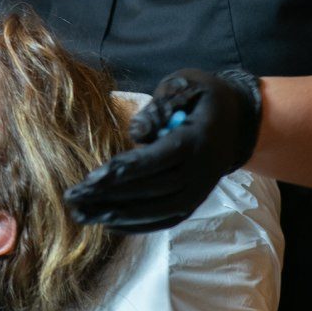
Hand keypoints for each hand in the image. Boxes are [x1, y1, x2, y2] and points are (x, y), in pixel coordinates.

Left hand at [64, 67, 261, 231]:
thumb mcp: (186, 84)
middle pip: (152, 191)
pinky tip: (108, 223)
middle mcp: (200, 172)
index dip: (123, 172)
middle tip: (73, 200)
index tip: (90, 179)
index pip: (156, 161)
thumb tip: (136, 134)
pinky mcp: (195, 202)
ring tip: (82, 216)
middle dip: (110, 197)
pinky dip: (138, 225)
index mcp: (195, 141)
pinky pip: (166, 219)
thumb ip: (161, 105)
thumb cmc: (204, 98)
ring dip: (118, 216)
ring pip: (157, 211)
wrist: (239, 122)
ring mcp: (199, 191)